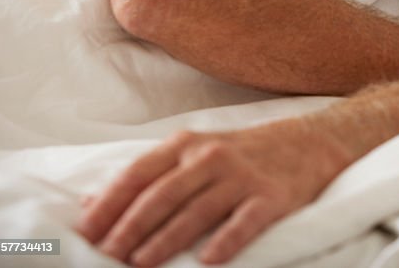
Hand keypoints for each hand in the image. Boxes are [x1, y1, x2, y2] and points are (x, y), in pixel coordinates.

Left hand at [76, 118, 349, 265]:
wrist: (312, 143)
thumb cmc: (244, 153)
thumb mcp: (196, 152)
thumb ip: (149, 175)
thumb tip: (89, 203)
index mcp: (188, 145)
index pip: (138, 174)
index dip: (109, 204)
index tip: (86, 233)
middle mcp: (212, 157)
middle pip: (162, 195)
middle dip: (129, 229)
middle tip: (108, 256)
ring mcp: (243, 177)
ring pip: (196, 211)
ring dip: (165, 240)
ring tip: (140, 264)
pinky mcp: (272, 197)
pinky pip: (244, 222)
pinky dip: (225, 242)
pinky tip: (207, 261)